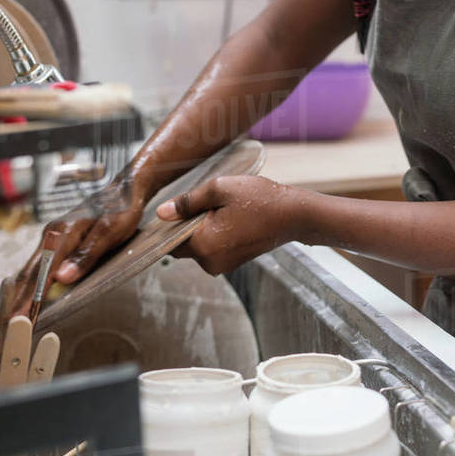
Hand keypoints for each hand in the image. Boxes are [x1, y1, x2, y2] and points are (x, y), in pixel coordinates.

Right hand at [13, 173, 145, 311]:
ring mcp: (53, 237)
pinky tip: (28, 294)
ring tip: (14, 315)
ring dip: (23, 292)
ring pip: (34, 268)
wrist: (125, 190)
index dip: (30, 296)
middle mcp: (53, 234)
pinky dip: (33, 282)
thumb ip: (86, 255)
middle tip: (9, 324)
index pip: (42, 271)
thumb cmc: (120, 210)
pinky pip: (41, 264)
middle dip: (18, 298)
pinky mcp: (58, 240)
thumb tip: (63, 277)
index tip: (20, 317)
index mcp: (64, 232)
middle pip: (31, 271)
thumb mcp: (110, 233)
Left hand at [157, 175, 308, 275]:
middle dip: (190, 224)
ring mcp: (223, 265)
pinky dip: (216, 234)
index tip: (179, 208)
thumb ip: (187, 202)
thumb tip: (162, 213)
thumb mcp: (219, 190)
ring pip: (199, 245)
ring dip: (204, 228)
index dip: (170, 224)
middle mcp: (210, 263)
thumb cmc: (259, 199)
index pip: (169, 241)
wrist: (293, 215)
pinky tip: (232, 218)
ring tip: (225, 209)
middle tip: (210, 203)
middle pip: (184, 244)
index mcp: (203, 246)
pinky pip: (213, 248)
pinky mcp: (233, 262)